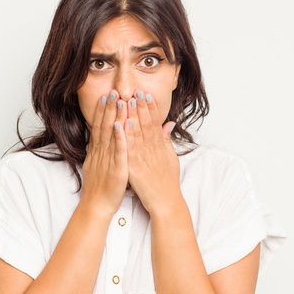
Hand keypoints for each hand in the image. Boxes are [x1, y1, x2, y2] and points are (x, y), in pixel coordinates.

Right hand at [81, 90, 128, 216]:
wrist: (96, 207)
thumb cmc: (100, 189)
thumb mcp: (97, 166)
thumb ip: (100, 153)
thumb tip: (100, 141)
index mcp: (97, 153)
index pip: (99, 128)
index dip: (102, 112)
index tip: (105, 97)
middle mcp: (101, 153)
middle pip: (104, 127)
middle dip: (108, 108)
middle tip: (112, 91)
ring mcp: (107, 160)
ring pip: (111, 135)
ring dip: (114, 117)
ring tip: (118, 100)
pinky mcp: (116, 169)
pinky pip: (118, 151)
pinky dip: (119, 138)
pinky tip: (121, 125)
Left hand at [124, 90, 180, 213]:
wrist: (166, 202)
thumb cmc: (167, 183)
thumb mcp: (170, 158)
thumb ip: (167, 140)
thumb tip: (168, 124)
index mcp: (159, 148)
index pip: (154, 123)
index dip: (150, 108)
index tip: (146, 95)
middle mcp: (151, 151)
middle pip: (146, 125)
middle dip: (141, 107)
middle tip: (137, 91)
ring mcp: (143, 159)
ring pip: (137, 133)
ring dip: (132, 116)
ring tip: (128, 100)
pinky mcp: (135, 168)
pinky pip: (129, 149)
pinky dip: (126, 136)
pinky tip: (122, 123)